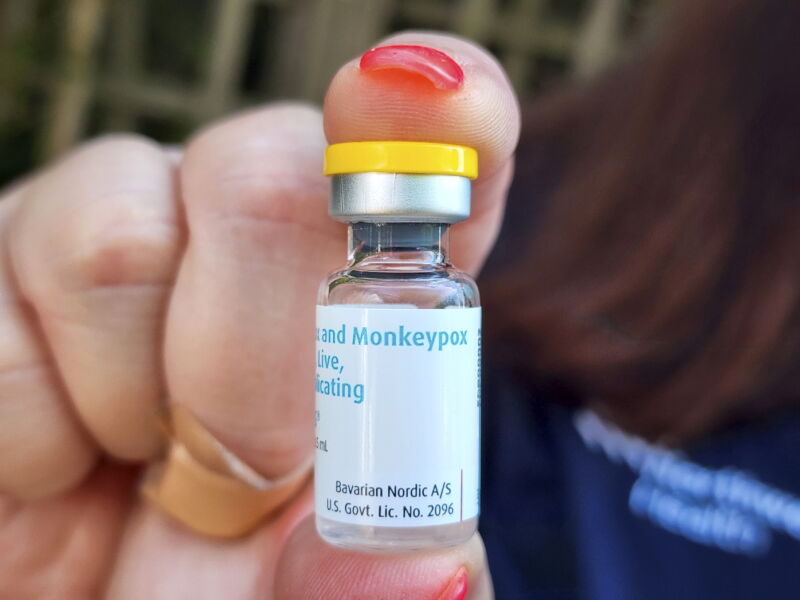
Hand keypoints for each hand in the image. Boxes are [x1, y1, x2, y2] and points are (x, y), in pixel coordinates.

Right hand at [0, 32, 518, 598]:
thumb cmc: (221, 597)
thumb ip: (372, 581)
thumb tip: (426, 572)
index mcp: (368, 304)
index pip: (437, 157)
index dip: (448, 115)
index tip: (449, 105)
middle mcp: (249, 244)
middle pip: (270, 166)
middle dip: (253, 345)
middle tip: (243, 464)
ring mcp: (120, 241)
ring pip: (120, 223)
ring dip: (137, 390)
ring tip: (143, 467)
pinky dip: (33, 428)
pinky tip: (62, 464)